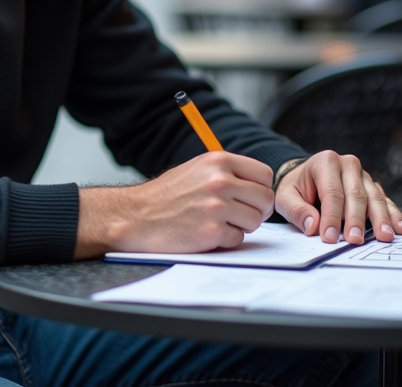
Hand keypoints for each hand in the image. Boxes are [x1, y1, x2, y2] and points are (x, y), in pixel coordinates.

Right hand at [75, 152, 274, 258]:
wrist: (135, 216)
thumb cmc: (165, 195)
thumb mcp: (196, 169)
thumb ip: (226, 172)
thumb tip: (258, 184)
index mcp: (218, 161)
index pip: (264, 175)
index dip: (261, 189)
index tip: (252, 198)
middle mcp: (220, 181)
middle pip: (265, 199)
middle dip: (256, 211)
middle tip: (240, 216)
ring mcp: (216, 207)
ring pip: (255, 221)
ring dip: (241, 226)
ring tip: (218, 223)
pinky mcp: (211, 232)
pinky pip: (238, 239)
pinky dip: (225, 240)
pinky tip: (205, 233)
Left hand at [274, 151, 401, 244]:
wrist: (306, 178)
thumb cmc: (296, 189)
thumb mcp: (286, 197)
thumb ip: (297, 211)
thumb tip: (314, 226)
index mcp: (325, 162)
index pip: (331, 192)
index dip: (331, 217)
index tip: (330, 238)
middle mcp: (348, 164)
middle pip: (356, 194)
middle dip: (356, 219)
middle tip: (355, 241)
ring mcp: (363, 175)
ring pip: (374, 197)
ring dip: (381, 218)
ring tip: (385, 236)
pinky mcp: (373, 187)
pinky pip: (385, 201)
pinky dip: (393, 215)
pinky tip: (400, 228)